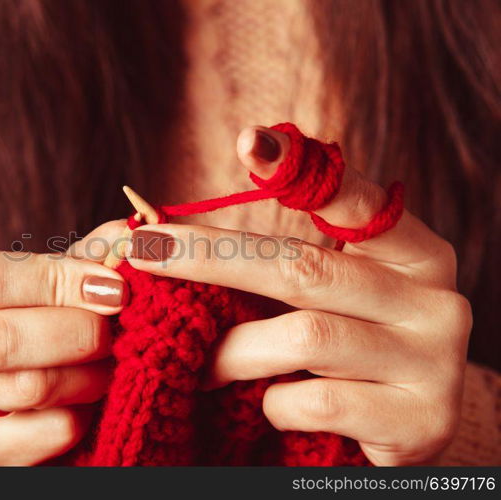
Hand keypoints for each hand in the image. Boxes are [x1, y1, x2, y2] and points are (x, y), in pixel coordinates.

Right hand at [0, 222, 126, 465]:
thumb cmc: (8, 310)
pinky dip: (81, 412)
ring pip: (28, 389)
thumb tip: (133, 239)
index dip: (59, 281)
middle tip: (110, 328)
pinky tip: (84, 396)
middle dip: (77, 331)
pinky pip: (45, 433)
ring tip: (105, 360)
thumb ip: (77, 257)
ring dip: (88, 373)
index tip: (112, 286)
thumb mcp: (27, 273)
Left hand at [124, 126, 471, 465]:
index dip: (298, 170)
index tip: (248, 142)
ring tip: (199, 363)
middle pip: (304, 267)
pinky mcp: (418, 421)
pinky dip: (274, 405)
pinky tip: (270, 405)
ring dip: (234, 351)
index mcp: (414, 253)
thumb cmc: (348, 346)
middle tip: (146, 250)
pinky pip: (313, 402)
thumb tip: (161, 231)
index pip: (355, 200)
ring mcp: (433, 361)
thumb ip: (275, 262)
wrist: (402, 427)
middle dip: (211, 257)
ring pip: (304, 338)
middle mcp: (433, 298)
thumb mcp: (327, 298)